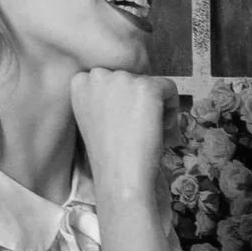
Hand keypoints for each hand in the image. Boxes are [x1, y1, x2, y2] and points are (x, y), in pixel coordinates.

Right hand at [70, 69, 176, 198]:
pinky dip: (172, 109)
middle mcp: (97, 75)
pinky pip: (169, 88)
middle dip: (140, 104)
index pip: (112, 79)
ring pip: (151, 84)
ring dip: (156, 108)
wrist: (120, 176)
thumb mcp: (95, 117)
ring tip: (148, 133)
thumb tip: (129, 88)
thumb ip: (105, 97)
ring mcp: (122, 78)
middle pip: (132, 79)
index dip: (124, 101)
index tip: (124, 123)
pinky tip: (162, 130)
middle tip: (137, 131)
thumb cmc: (110, 155)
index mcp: (79, 82)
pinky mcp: (146, 86)